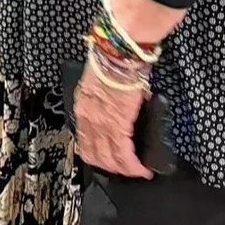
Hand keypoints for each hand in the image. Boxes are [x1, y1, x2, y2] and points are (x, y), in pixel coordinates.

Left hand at [73, 56, 151, 179]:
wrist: (119, 53)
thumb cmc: (113, 60)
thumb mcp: (102, 82)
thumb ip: (107, 99)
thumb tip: (122, 107)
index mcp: (83, 106)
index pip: (84, 141)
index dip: (97, 155)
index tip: (108, 160)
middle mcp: (87, 118)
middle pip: (95, 155)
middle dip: (111, 167)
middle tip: (124, 170)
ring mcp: (101, 124)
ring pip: (109, 159)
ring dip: (123, 170)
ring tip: (135, 171)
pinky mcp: (118, 125)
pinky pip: (124, 155)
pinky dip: (133, 166)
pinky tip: (142, 170)